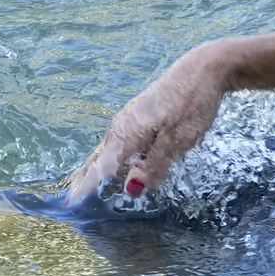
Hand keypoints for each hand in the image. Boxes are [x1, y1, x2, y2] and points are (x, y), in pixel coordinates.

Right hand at [62, 43, 231, 206]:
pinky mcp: (140, 117)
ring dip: (102, 172)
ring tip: (91, 191)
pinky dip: (116, 159)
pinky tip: (119, 168)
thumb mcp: (178, 140)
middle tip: (75, 203)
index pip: (102, 167)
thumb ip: (154, 164)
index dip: (87, 187)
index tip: (71, 205)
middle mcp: (121, 126)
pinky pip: (122, 144)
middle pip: (102, 160)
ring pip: (111, 151)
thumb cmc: (192, 104)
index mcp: (127, 133)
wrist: (203, 70)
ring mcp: (129, 120)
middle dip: (90, 182)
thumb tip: (131, 189)